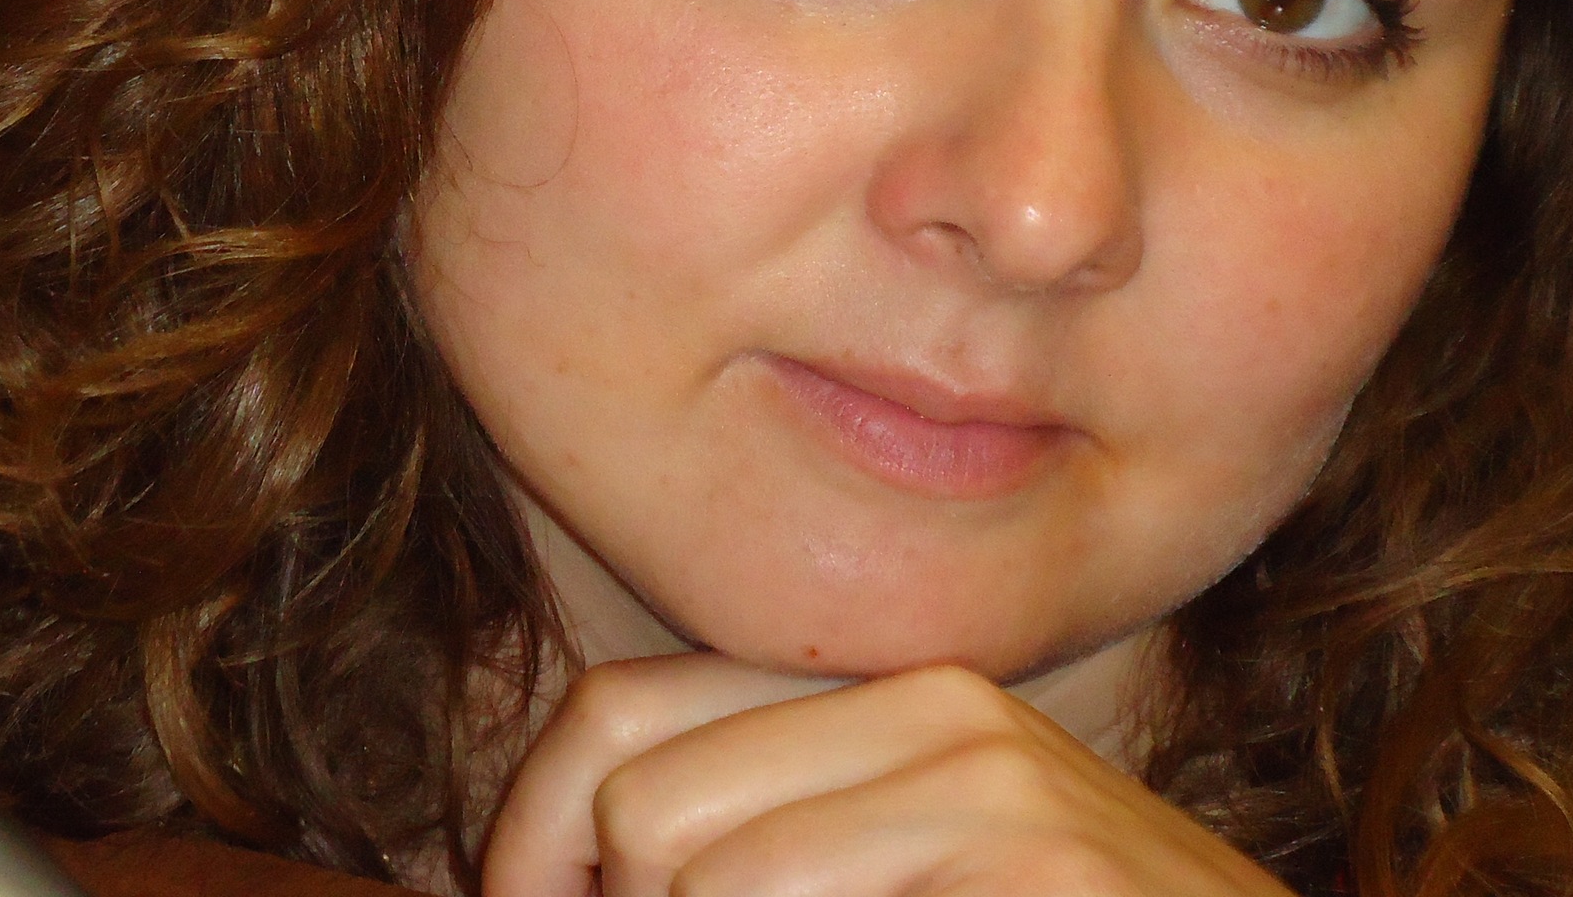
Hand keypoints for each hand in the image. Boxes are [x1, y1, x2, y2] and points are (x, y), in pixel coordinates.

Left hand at [482, 653, 1292, 896]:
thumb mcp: (887, 872)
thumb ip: (754, 840)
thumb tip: (527, 872)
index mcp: (878, 694)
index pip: (612, 713)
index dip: (529, 840)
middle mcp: (933, 706)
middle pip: (643, 811)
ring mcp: (998, 787)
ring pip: (706, 880)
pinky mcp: (1046, 868)